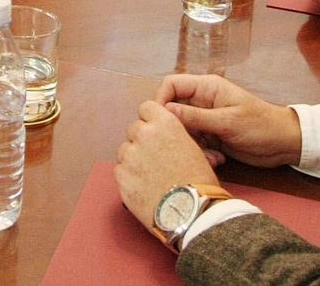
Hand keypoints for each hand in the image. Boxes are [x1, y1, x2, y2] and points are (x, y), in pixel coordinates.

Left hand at [115, 100, 220, 238]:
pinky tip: (144, 187)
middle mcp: (144, 134)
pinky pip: (120, 169)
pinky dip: (128, 176)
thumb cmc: (199, 183)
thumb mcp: (194, 149)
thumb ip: (174, 136)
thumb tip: (167, 136)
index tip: (155, 132)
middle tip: (155, 159)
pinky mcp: (121, 176)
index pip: (146, 108)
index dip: (151, 120)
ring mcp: (129, 155)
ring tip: (151, 177)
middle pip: (134, 129)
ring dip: (134, 158)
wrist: (191, 213)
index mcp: (165, 124)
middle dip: (142, 141)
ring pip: (125, 150)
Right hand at [155, 74, 302, 168]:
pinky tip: (217, 160)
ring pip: (183, 130)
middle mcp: (202, 101)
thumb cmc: (261, 126)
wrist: (285, 145)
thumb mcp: (227, 122)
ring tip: (211, 156)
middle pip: (173, 110)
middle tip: (187, 146)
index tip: (159, 122)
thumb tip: (164, 111)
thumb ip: (195, 117)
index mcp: (206, 88)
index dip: (161, 100)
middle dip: (178, 130)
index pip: (171, 85)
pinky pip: (195, 143)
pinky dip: (202, 153)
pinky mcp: (211, 136)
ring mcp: (206, 119)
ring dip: (193, 146)